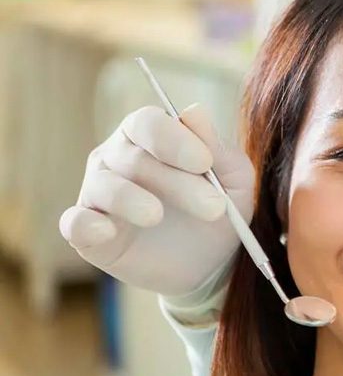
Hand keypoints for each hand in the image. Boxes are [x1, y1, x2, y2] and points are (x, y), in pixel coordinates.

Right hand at [59, 104, 252, 296]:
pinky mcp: (89, 233)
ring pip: (105, 185)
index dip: (173, 140)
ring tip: (157, 216)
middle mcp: (117, 157)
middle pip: (134, 158)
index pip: (149, 123)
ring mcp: (99, 193)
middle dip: (177, 183)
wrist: (209, 264)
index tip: (204, 163)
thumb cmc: (219, 210)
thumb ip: (218, 150)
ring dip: (132, 199)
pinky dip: (86, 224)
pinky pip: (76, 222)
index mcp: (151, 137)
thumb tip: (195, 111)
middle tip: (214, 207)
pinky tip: (105, 231)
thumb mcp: (234, 182)